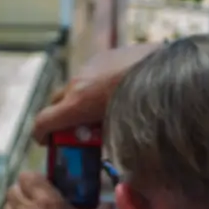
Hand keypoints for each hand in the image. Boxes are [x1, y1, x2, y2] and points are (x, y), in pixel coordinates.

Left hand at [4, 172, 112, 208]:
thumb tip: (109, 205)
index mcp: (46, 200)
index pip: (27, 176)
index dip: (33, 179)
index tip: (44, 185)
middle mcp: (26, 208)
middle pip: (13, 190)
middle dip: (22, 192)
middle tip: (36, 200)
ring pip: (7, 206)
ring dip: (16, 207)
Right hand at [32, 44, 160, 138]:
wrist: (169, 69)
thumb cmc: (146, 106)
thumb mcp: (122, 130)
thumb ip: (107, 141)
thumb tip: (107, 153)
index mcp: (78, 103)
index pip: (43, 121)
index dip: (40, 135)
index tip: (44, 142)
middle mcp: (78, 82)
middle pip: (56, 101)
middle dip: (60, 117)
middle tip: (74, 131)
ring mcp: (90, 66)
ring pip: (75, 86)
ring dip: (80, 99)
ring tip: (102, 110)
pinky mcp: (105, 54)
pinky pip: (92, 73)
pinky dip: (96, 85)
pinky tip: (118, 92)